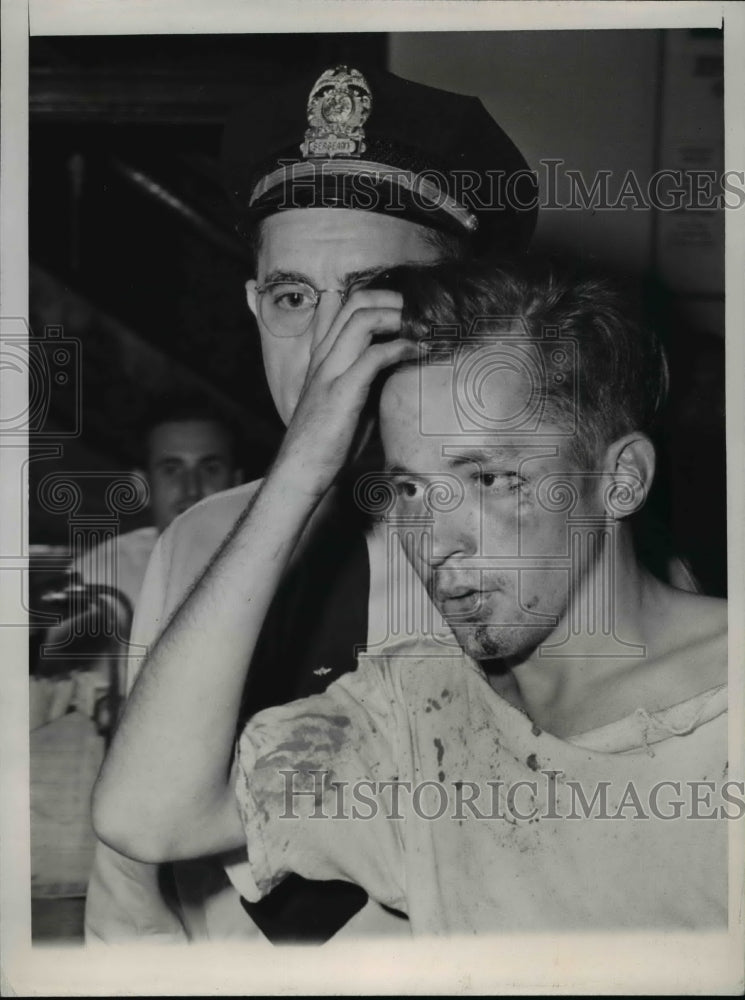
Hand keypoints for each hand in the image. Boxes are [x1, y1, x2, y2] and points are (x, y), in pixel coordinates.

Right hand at [272, 289, 416, 498]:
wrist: (301, 470)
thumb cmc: (326, 441)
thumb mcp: (348, 400)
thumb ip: (366, 378)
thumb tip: (397, 366)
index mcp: (323, 356)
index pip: (343, 307)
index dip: (375, 297)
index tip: (403, 306)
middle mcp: (324, 356)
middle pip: (355, 302)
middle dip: (391, 297)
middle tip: (419, 310)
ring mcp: (330, 371)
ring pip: (361, 318)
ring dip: (397, 315)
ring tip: (421, 324)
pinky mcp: (342, 391)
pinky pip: (373, 356)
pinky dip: (400, 348)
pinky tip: (418, 351)